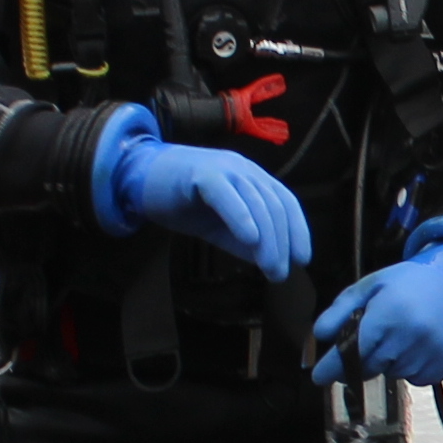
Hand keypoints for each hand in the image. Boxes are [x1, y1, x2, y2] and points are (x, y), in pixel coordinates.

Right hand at [93, 117, 310, 280]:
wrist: (140, 179)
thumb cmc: (182, 202)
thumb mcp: (218, 226)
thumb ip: (243, 241)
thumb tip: (270, 261)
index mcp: (252, 179)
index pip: (285, 202)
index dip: (298, 230)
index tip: (303, 259)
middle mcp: (244, 170)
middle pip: (274, 205)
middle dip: (282, 242)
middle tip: (280, 273)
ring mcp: (224, 168)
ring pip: (256, 201)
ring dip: (267, 238)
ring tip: (269, 267)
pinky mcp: (201, 173)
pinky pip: (226, 193)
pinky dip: (240, 215)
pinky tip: (249, 238)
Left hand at [311, 240, 442, 383]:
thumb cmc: (405, 283)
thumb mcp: (369, 286)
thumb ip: (340, 310)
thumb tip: (320, 336)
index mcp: (388, 313)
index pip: (353, 349)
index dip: (332, 367)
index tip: (318, 377)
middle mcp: (410, 335)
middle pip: (370, 367)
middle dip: (360, 360)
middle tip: (367, 343)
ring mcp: (430, 352)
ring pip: (393, 374)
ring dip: (388, 363)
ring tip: (398, 337)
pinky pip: (417, 380)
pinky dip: (411, 369)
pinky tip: (415, 347)